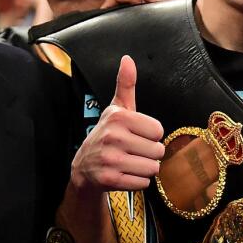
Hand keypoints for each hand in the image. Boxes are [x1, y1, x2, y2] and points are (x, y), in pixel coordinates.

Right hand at [70, 55, 164, 193]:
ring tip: (130, 163)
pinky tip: (124, 174)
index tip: (136, 135)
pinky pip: (143, 183)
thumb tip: (127, 59)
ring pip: (152, 168)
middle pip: (158, 151)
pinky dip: (137, 182)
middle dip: (150, 154)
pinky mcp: (109, 180)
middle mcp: (113, 137)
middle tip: (133, 151)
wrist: (84, 167)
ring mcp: (110, 159)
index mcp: (118, 117)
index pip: (158, 130)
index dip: (151, 135)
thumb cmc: (108, 135)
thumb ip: (126, 84)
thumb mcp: (117, 109)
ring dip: (145, 168)